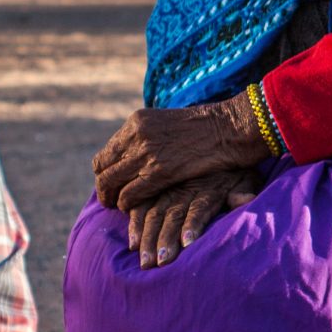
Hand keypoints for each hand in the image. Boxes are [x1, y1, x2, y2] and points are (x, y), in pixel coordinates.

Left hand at [93, 97, 263, 209]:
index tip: (111, 182)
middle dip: (104, 187)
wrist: (229, 127)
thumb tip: (133, 153)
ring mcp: (146, 153)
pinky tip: (131, 209)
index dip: (105, 171)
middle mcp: (136, 135)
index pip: (106, 152)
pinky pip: (130, 194)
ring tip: (115, 207)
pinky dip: (126, 204)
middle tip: (108, 200)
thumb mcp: (167, 124)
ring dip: (110, 198)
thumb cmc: (204, 129)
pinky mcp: (158, 172)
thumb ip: (147, 137)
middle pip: (103, 167)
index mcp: (136, 122)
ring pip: (111, 182)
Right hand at [123, 167, 257, 267]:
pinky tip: (132, 241)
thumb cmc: (234, 169)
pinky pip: (141, 205)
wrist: (217, 141)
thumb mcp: (246, 177)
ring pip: (155, 214)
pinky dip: (136, 223)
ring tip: (145, 261)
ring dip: (148, 238)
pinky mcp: (157, 188)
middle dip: (163, 241)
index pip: (199, 209)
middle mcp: (186, 190)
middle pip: (173, 217)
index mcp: (208, 189)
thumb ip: (244, 190)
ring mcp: (169, 189)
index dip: (193, 226)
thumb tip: (246, 200)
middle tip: (157, 264)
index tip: (187, 244)